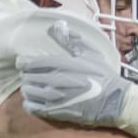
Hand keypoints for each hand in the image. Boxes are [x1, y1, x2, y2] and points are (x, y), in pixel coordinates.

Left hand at [17, 20, 137, 132]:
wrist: (114, 101)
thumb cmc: (103, 76)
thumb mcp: (91, 53)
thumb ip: (72, 40)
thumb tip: (57, 25)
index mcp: (61, 64)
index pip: (30, 62)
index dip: (23, 62)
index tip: (24, 62)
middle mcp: (53, 80)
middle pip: (27, 77)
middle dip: (28, 75)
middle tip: (32, 75)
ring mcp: (53, 98)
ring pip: (27, 92)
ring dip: (28, 88)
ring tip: (34, 87)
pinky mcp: (54, 112)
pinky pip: (31, 107)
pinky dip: (30, 103)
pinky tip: (36, 100)